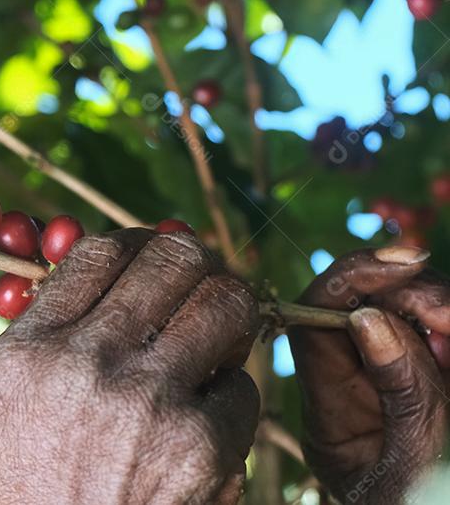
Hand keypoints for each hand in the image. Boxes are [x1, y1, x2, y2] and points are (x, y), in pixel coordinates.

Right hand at [0, 229, 260, 503]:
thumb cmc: (20, 501)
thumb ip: (42, 346)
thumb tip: (98, 287)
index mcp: (25, 352)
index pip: (96, 252)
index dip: (135, 242)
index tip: (151, 252)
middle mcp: (85, 363)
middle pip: (171, 259)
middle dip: (194, 262)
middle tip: (198, 281)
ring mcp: (148, 402)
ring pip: (226, 303)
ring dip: (231, 310)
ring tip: (222, 329)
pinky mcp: (203, 446)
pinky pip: (246, 388)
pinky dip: (237, 395)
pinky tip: (212, 414)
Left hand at [289, 247, 449, 503]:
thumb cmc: (428, 504)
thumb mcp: (417, 464)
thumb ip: (403, 393)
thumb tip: (368, 317)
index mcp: (330, 419)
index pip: (312, 327)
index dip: (350, 283)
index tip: (401, 267)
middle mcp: (351, 395)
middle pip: (357, 308)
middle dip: (406, 293)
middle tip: (449, 317)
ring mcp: (389, 384)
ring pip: (400, 314)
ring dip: (434, 308)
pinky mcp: (428, 377)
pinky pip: (430, 337)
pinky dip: (447, 329)